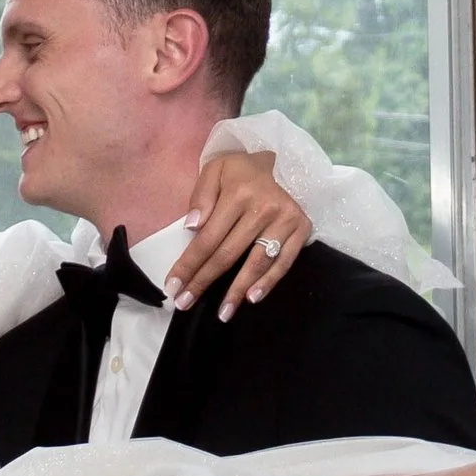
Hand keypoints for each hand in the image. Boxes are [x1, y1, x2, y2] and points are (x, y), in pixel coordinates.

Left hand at [174, 147, 310, 319]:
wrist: (282, 163)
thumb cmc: (242, 171)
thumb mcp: (215, 169)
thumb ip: (201, 196)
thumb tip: (191, 228)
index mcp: (238, 193)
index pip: (208, 238)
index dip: (189, 265)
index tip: (174, 286)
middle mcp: (264, 208)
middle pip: (228, 254)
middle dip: (204, 281)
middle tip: (186, 303)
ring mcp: (285, 220)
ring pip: (256, 263)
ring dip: (237, 290)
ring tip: (222, 312)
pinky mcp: (302, 228)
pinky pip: (284, 262)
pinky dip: (268, 282)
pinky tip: (252, 298)